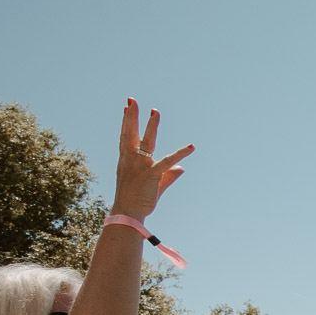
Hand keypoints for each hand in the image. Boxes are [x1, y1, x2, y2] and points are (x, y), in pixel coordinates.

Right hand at [112, 99, 193, 219]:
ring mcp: (139, 167)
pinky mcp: (151, 175)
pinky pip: (167, 162)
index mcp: (127, 161)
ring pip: (146, 142)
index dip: (126, 122)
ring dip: (152, 126)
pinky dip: (180, 154)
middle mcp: (130, 160)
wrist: (128, 214)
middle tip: (131, 100)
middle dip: (131, 116)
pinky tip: (191, 147)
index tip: (125, 108)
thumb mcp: (155, 185)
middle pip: (130, 134)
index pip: (125, 137)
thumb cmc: (137, 200)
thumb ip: (169, 175)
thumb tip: (181, 168)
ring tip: (155, 111)